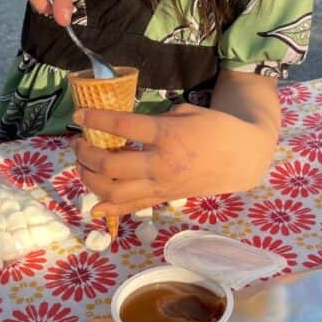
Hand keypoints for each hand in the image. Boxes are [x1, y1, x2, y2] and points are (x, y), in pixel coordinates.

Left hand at [73, 103, 276, 217]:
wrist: (243, 157)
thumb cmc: (216, 127)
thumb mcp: (186, 112)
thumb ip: (157, 119)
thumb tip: (129, 129)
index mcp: (167, 134)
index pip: (122, 126)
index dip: (95, 119)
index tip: (78, 114)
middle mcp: (161, 163)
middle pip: (110, 165)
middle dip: (85, 154)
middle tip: (78, 143)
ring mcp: (162, 185)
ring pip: (114, 191)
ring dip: (90, 179)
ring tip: (82, 165)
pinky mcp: (165, 197)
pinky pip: (132, 207)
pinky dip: (110, 209)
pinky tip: (93, 206)